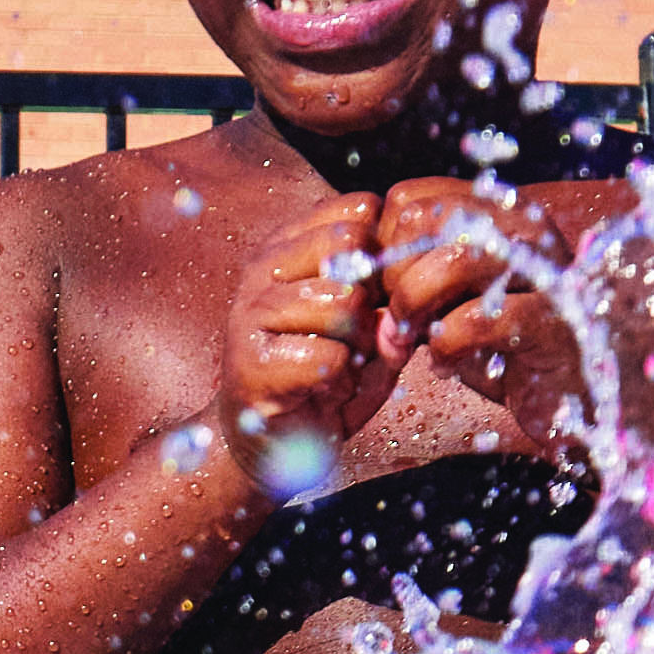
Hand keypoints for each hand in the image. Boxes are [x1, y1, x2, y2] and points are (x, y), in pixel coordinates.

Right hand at [210, 209, 401, 483]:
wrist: (274, 443)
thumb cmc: (327, 376)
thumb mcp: (372, 327)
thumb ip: (395, 301)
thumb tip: (403, 302)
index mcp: (292, 244)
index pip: (360, 210)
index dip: (388, 254)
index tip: (380, 295)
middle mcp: (265, 266)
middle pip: (352, 246)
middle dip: (374, 296)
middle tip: (357, 336)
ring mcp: (251, 310)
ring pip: (344, 302)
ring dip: (357, 345)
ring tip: (338, 365)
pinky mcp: (250, 361)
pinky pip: (331, 357)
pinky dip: (341, 382)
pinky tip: (322, 391)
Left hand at [353, 175, 588, 438]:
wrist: (576, 396)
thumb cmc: (506, 345)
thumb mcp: (452, 300)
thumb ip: (410, 277)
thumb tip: (356, 278)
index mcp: (496, 210)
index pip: (409, 199)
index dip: (383, 248)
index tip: (386, 291)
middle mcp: (523, 227)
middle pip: (422, 223)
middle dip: (393, 279)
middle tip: (398, 322)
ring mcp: (543, 270)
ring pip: (451, 260)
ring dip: (414, 308)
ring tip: (412, 340)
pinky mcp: (552, 321)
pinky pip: (476, 320)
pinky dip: (446, 347)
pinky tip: (448, 365)